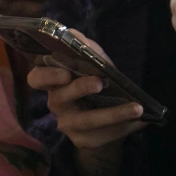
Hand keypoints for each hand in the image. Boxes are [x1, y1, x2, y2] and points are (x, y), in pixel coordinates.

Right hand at [27, 30, 145, 150]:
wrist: (108, 119)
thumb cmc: (96, 82)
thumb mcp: (94, 62)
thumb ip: (85, 48)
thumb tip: (74, 35)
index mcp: (53, 82)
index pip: (36, 78)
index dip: (47, 75)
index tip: (65, 73)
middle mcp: (55, 103)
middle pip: (59, 97)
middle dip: (79, 89)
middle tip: (98, 83)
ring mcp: (67, 123)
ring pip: (86, 120)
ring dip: (113, 114)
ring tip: (136, 108)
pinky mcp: (82, 139)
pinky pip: (102, 134)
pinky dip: (123, 126)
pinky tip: (139, 121)